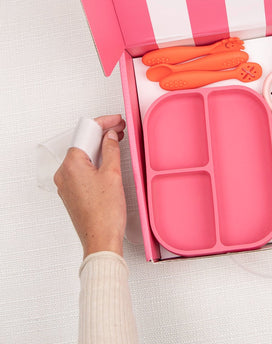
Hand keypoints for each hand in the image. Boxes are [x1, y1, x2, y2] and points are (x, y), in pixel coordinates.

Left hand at [54, 115, 126, 257]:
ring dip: (99, 148)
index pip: (86, 133)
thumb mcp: (113, 174)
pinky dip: (95, 161)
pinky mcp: (73, 193)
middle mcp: (64, 173)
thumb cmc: (105, 213)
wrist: (101, 239)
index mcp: (71, 165)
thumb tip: (110, 136)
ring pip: (83, 156)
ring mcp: (67, 184)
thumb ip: (111, 149)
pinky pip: (82, 169)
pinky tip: (108, 161)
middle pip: (83, 143)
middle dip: (101, 134)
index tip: (115, 120)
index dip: (103, 123)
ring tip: (116, 142)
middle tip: (119, 129)